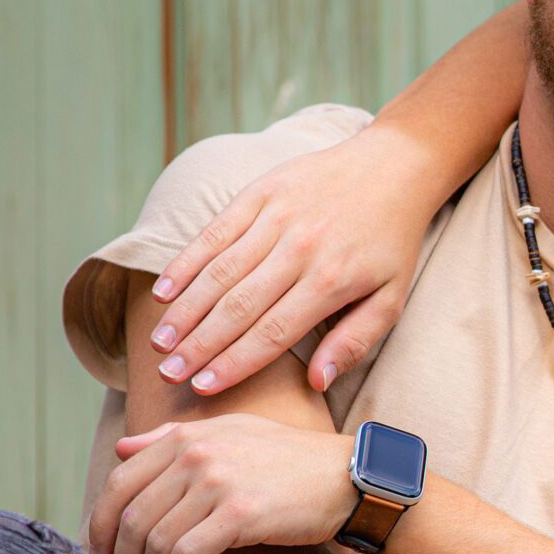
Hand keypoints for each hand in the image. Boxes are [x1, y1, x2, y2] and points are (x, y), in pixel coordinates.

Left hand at [88, 417, 356, 553]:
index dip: (100, 525)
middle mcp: (196, 455)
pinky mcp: (240, 514)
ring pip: (155, 544)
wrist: (351, 477)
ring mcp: (217, 483)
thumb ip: (173, 439)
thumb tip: (121, 449)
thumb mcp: (233, 433)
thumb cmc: (294, 461)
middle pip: (132, 520)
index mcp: (187, 437)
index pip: (120, 484)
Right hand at [146, 121, 445, 396]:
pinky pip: (216, 232)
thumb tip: (318, 383)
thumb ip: (355, 341)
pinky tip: (163, 291)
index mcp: (332, 280)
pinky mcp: (261, 192)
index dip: (234, 363)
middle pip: (239, 307)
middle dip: (200, 345)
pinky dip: (186, 262)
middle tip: (168, 374)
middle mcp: (301, 249)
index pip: (272, 332)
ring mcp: (277, 217)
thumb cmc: (391, 242)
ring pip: (220, 272)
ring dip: (185, 310)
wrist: (394, 165)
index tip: (202, 388)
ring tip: (159, 343)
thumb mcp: (392, 297)